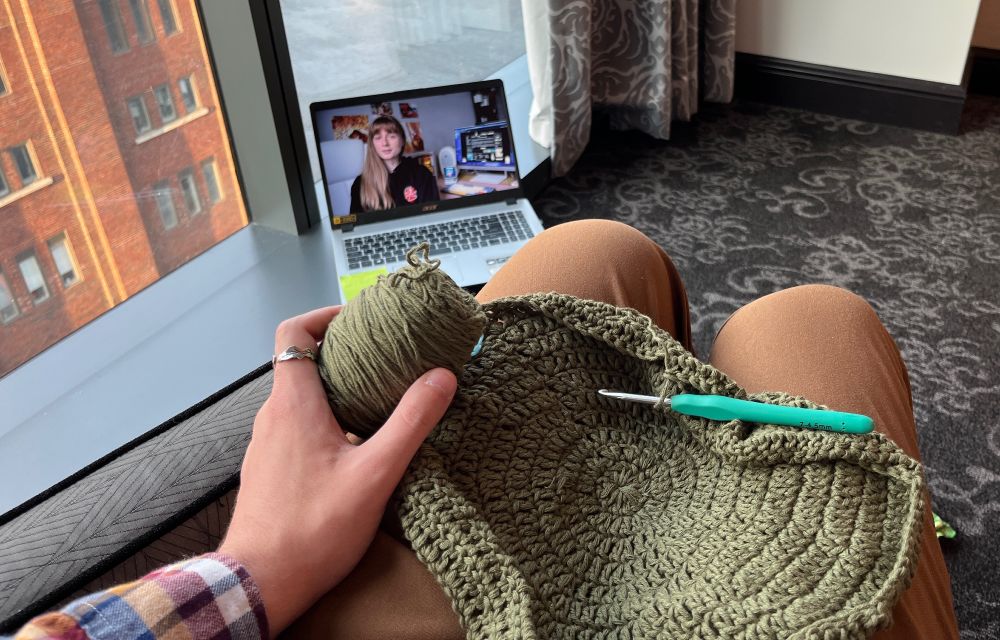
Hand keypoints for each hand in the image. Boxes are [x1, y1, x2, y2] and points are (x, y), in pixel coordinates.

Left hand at [219, 306, 456, 635]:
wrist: (259, 585)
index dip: (325, 315)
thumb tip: (442, 376)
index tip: (361, 319)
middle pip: (301, 363)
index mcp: (293, 404)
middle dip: (343, 353)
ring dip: (335, 389)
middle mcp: (272, 416)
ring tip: (377, 399)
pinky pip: (294, 427)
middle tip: (386, 359)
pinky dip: (323, 419)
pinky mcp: (267, 471)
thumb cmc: (314, 529)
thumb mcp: (375, 474)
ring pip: (299, 398)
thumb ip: (410, 422)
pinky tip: (353, 446)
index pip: (294, 332)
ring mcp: (265, 445)